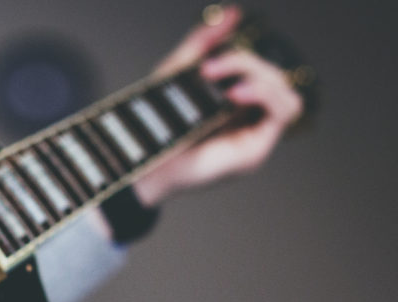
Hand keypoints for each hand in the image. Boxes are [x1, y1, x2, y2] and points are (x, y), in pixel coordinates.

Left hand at [133, 5, 303, 206]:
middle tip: (207, 69)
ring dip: (257, 75)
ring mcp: (254, 135)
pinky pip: (286, 110)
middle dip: (243, 62)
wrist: (141, 159)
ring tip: (221, 83)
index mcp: (233, 100)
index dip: (242, 55)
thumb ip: (206, 42)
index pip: (259, 67)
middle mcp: (247, 118)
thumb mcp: (180, 71)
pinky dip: (266, 94)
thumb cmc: (156, 123)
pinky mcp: (256, 151)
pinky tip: (236, 94)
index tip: (207, 59)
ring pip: (284, 89)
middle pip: (273, 74)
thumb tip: (235, 12)